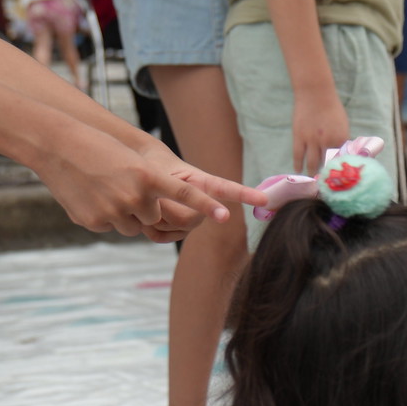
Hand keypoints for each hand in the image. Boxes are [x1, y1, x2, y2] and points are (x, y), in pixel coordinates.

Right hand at [38, 127, 247, 242]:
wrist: (56, 145)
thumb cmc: (98, 149)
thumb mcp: (132, 162)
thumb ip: (151, 189)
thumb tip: (155, 219)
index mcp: (149, 176)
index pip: (186, 195)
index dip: (207, 207)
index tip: (226, 217)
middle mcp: (136, 196)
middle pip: (154, 217)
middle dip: (144, 207)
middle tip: (122, 185)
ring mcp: (114, 212)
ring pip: (133, 226)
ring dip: (124, 213)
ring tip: (103, 188)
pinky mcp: (95, 222)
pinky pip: (110, 227)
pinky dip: (103, 215)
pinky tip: (88, 195)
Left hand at [136, 141, 261, 222]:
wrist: (142, 173)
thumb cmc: (151, 167)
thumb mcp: (154, 173)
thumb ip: (163, 194)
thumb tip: (166, 216)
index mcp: (204, 182)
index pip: (228, 188)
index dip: (246, 194)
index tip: (264, 199)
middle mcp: (205, 204)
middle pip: (190, 218)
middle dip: (165, 209)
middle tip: (150, 196)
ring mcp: (194, 220)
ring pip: (177, 228)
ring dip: (154, 218)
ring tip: (147, 203)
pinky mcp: (181, 231)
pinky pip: (164, 238)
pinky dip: (151, 230)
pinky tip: (147, 220)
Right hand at [291, 84, 349, 177]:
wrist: (315, 94)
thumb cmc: (332, 108)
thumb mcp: (343, 125)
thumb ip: (342, 141)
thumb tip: (341, 155)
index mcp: (341, 139)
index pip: (341, 160)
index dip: (338, 171)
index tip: (337, 180)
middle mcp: (327, 141)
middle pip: (327, 164)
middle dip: (326, 175)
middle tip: (324, 184)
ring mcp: (312, 140)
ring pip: (312, 162)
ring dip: (312, 173)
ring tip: (313, 180)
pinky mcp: (299, 136)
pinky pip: (298, 155)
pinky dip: (298, 164)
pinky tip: (299, 171)